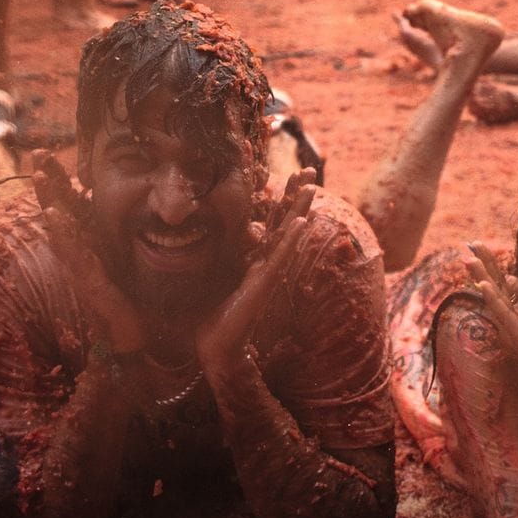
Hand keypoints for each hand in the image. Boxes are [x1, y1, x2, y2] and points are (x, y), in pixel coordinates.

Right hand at [32, 152, 143, 353]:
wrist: (149, 341)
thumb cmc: (149, 301)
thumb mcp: (153, 258)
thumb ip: (159, 233)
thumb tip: (184, 201)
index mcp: (101, 241)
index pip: (80, 203)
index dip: (67, 179)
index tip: (55, 151)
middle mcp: (90, 251)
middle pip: (65, 209)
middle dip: (50, 182)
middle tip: (37, 153)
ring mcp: (87, 268)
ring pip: (64, 229)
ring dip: (51, 201)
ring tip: (39, 175)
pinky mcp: (92, 286)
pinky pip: (75, 257)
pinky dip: (64, 236)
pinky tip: (54, 215)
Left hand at [196, 169, 315, 373]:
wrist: (218, 348)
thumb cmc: (216, 318)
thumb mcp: (217, 280)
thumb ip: (221, 260)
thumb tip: (206, 241)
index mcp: (257, 261)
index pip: (273, 223)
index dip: (281, 199)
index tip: (289, 175)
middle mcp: (267, 264)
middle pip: (286, 222)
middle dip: (297, 196)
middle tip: (310, 170)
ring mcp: (268, 273)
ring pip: (288, 235)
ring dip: (300, 209)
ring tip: (311, 187)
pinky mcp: (264, 285)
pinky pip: (279, 258)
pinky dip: (290, 239)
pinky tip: (300, 222)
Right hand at [464, 242, 517, 394]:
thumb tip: (510, 277)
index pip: (501, 281)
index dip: (490, 263)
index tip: (478, 244)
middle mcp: (512, 317)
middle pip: (494, 285)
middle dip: (482, 265)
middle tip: (469, 245)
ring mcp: (513, 327)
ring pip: (494, 298)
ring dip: (481, 278)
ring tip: (469, 261)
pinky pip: (504, 315)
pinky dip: (494, 300)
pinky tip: (484, 286)